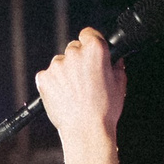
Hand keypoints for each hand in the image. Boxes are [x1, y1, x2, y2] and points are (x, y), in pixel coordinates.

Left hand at [32, 26, 125, 146]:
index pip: (88, 33)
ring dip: (65, 72)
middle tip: (84, 79)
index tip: (90, 51)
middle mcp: (74, 53)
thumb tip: (114, 59)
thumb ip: (116, 65)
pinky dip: (52, 83)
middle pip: (73, 48)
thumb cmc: (105, 110)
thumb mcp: (120, 83)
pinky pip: (47, 75)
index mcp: (95, 49)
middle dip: (78, 59)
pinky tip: (63, 95)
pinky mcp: (43, 78)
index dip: (90, 42)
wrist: (86, 130)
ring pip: (60, 62)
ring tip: (74, 92)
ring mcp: (57, 65)